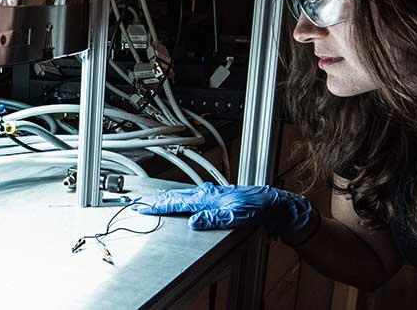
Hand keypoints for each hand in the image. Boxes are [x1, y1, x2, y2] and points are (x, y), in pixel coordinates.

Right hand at [133, 183, 313, 235]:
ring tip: (155, 202)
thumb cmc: (259, 208)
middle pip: (177, 196)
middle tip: (141, 203)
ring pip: (184, 195)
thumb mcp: (237, 216)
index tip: (143, 207)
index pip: (178, 202)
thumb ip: (215, 218)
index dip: (160, 206)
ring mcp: (213, 195)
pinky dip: (181, 199)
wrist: (275, 204)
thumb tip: (194, 222)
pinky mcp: (218, 199)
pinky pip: (193, 197)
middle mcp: (209, 194)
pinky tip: (182, 201)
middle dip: (158, 200)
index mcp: (209, 198)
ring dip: (169, 199)